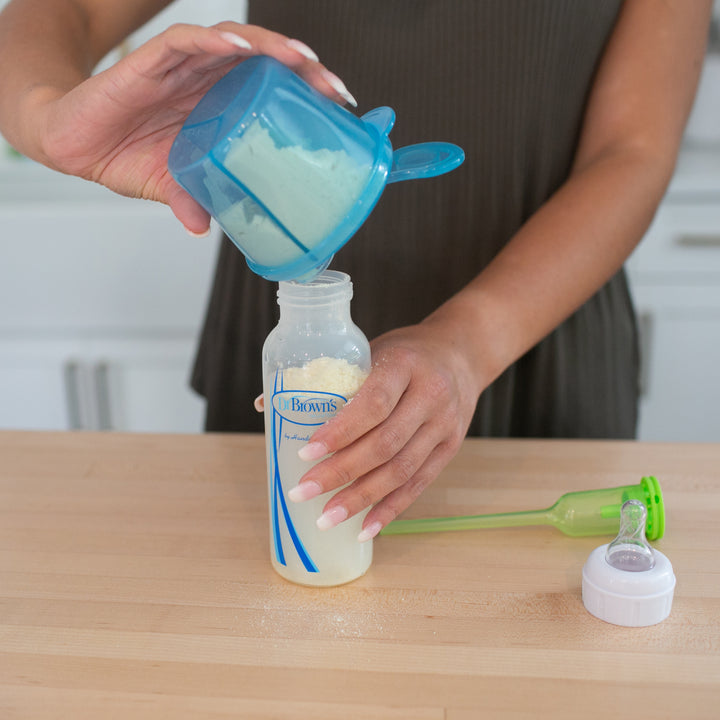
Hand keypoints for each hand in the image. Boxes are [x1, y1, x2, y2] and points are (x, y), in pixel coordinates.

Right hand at [32, 23, 355, 232]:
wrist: (70, 139)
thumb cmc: (122, 154)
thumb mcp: (168, 184)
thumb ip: (191, 199)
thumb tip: (208, 227)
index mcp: (219, 108)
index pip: (272, 92)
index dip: (307, 98)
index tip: (342, 112)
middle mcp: (207, 81)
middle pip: (265, 65)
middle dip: (305, 73)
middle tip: (336, 91)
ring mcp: (182, 68)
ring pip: (234, 45)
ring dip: (271, 49)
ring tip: (302, 62)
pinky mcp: (150, 62)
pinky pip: (185, 42)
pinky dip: (214, 42)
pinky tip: (240, 48)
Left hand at [288, 321, 481, 541]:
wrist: (461, 354)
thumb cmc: (405, 352)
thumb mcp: (370, 350)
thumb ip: (326, 377)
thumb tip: (266, 404)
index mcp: (404, 364)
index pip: (372, 404)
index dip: (339, 432)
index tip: (305, 452)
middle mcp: (430, 396)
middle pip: (384, 444)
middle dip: (340, 473)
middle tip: (303, 492)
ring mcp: (444, 425)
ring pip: (401, 470)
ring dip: (360, 499)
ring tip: (325, 518)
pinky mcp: (450, 448)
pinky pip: (419, 484)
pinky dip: (390, 510)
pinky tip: (365, 529)